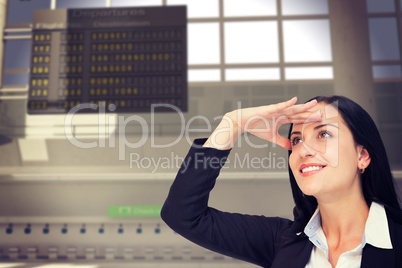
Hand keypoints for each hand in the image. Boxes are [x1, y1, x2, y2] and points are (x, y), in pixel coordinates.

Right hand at [203, 97, 321, 149]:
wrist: (243, 122)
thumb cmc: (256, 127)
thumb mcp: (272, 137)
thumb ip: (282, 141)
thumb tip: (291, 148)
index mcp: (282, 118)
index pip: (298, 119)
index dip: (308, 119)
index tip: (320, 120)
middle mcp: (281, 113)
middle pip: (298, 113)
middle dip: (310, 113)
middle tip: (323, 113)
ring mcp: (276, 110)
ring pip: (292, 108)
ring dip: (303, 106)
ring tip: (313, 104)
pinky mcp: (268, 109)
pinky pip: (279, 106)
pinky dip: (287, 103)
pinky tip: (295, 101)